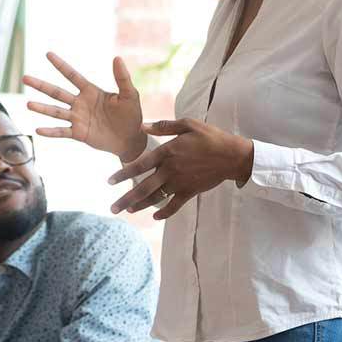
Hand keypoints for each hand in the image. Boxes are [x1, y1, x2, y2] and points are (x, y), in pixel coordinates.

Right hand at [23, 53, 146, 160]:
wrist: (131, 138)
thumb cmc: (131, 114)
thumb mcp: (129, 94)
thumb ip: (122, 78)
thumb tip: (117, 58)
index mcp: (91, 91)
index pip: (72, 75)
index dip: (60, 65)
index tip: (48, 54)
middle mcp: (80, 103)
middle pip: (57, 92)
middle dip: (41, 85)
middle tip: (25, 78)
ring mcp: (78, 118)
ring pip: (56, 112)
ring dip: (42, 108)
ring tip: (28, 104)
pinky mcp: (79, 133)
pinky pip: (62, 132)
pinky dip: (51, 132)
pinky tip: (38, 130)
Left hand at [108, 118, 253, 218]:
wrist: (232, 156)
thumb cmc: (210, 137)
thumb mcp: (188, 124)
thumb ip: (164, 126)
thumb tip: (143, 125)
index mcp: (167, 152)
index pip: (139, 166)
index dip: (123, 174)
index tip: (109, 182)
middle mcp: (170, 170)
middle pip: (143, 188)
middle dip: (126, 200)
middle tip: (112, 209)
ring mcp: (180, 183)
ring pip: (155, 198)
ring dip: (140, 206)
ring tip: (128, 211)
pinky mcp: (190, 191)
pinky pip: (174, 205)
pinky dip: (164, 212)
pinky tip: (154, 217)